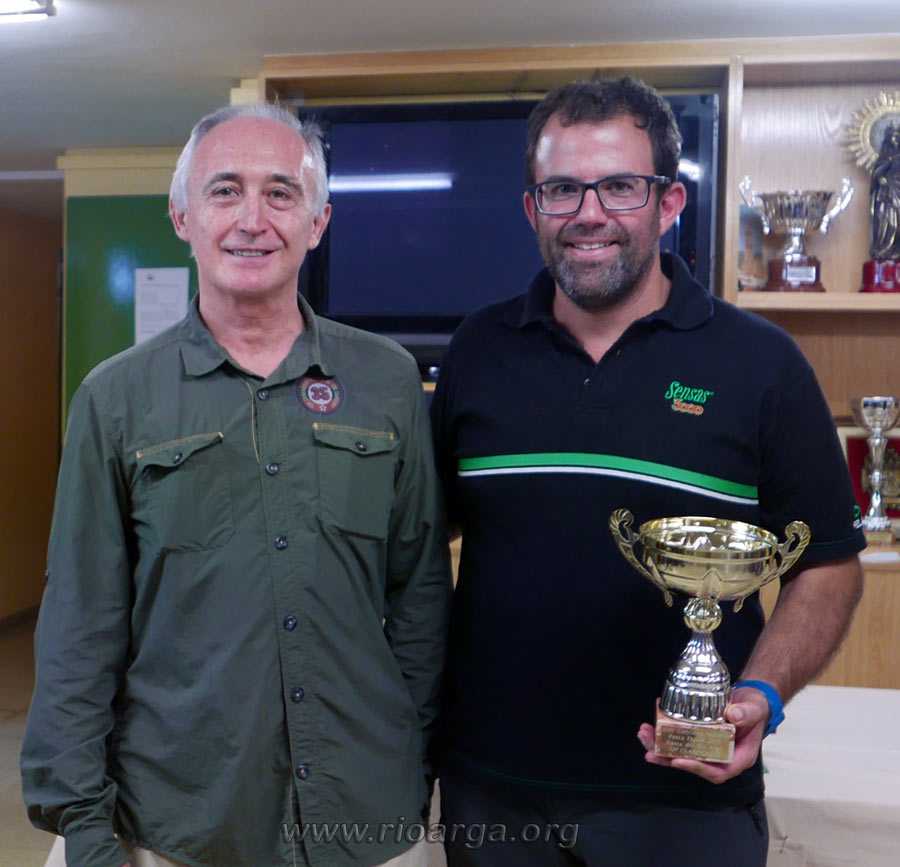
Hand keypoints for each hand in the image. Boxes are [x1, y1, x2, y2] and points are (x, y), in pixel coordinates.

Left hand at [636, 687, 768, 783]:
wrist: (750, 699)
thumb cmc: (755, 708)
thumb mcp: (755, 708)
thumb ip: (747, 713)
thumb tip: (733, 715)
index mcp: (738, 757)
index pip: (717, 771)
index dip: (697, 768)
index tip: (678, 760)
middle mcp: (721, 757)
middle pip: (693, 765)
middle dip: (669, 759)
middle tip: (650, 751)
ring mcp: (708, 748)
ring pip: (682, 754)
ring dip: (660, 748)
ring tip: (644, 736)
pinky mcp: (698, 737)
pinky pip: (680, 741)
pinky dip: (664, 736)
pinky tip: (651, 728)